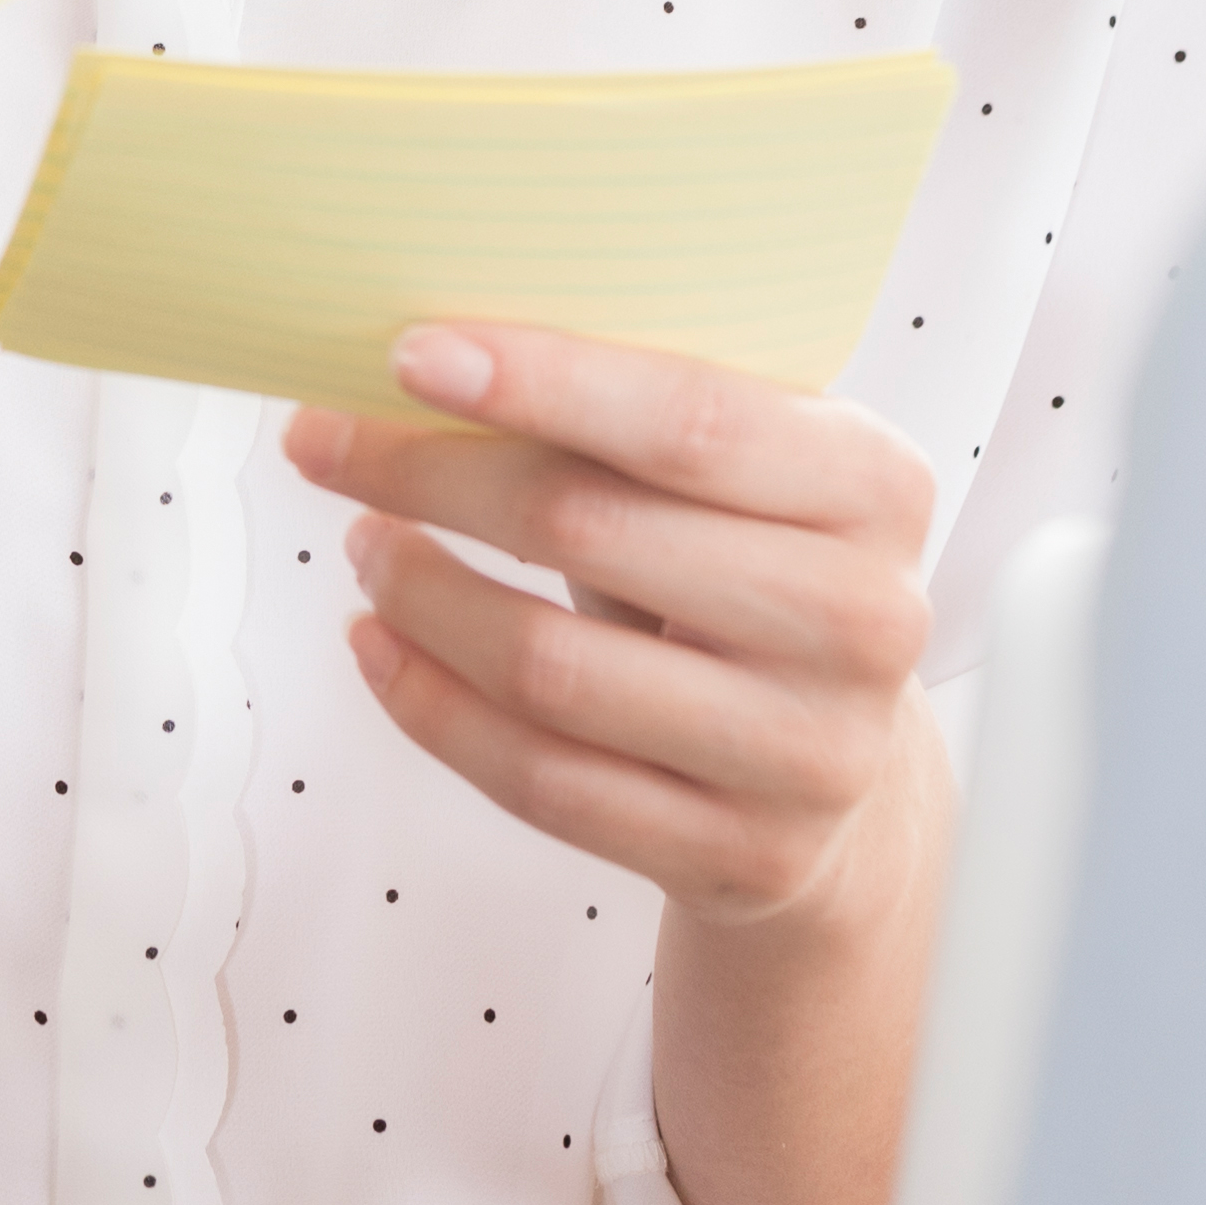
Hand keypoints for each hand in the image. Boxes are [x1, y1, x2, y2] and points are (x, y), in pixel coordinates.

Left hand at [290, 321, 944, 937]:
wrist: (836, 764)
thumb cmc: (756, 578)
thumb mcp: (745, 481)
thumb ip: (639, 416)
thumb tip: (435, 348)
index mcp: (877, 484)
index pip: (688, 419)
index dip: (542, 382)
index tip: (410, 355)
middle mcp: (863, 618)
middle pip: (592, 529)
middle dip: (430, 476)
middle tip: (328, 442)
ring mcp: (810, 752)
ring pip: (552, 669)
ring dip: (421, 597)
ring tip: (365, 546)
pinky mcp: (742, 856)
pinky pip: (543, 780)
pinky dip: (432, 707)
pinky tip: (380, 646)